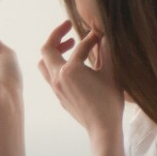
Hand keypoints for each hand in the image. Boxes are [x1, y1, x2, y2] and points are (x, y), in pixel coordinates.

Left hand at [38, 21, 124, 147]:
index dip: (92, 38)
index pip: (80, 47)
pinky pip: (50, 76)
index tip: (100, 34)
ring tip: (68, 45)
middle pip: (47, 49)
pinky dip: (57, 65)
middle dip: (57, 35)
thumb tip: (104, 36)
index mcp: (70, 69)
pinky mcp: (59, 97)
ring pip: (44, 64)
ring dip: (53, 51)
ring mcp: (56, 88)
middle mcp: (58, 77)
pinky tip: (73, 66)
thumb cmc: (109, 102)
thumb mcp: (111, 73)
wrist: (102, 128)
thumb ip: (107, 51)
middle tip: (69, 26)